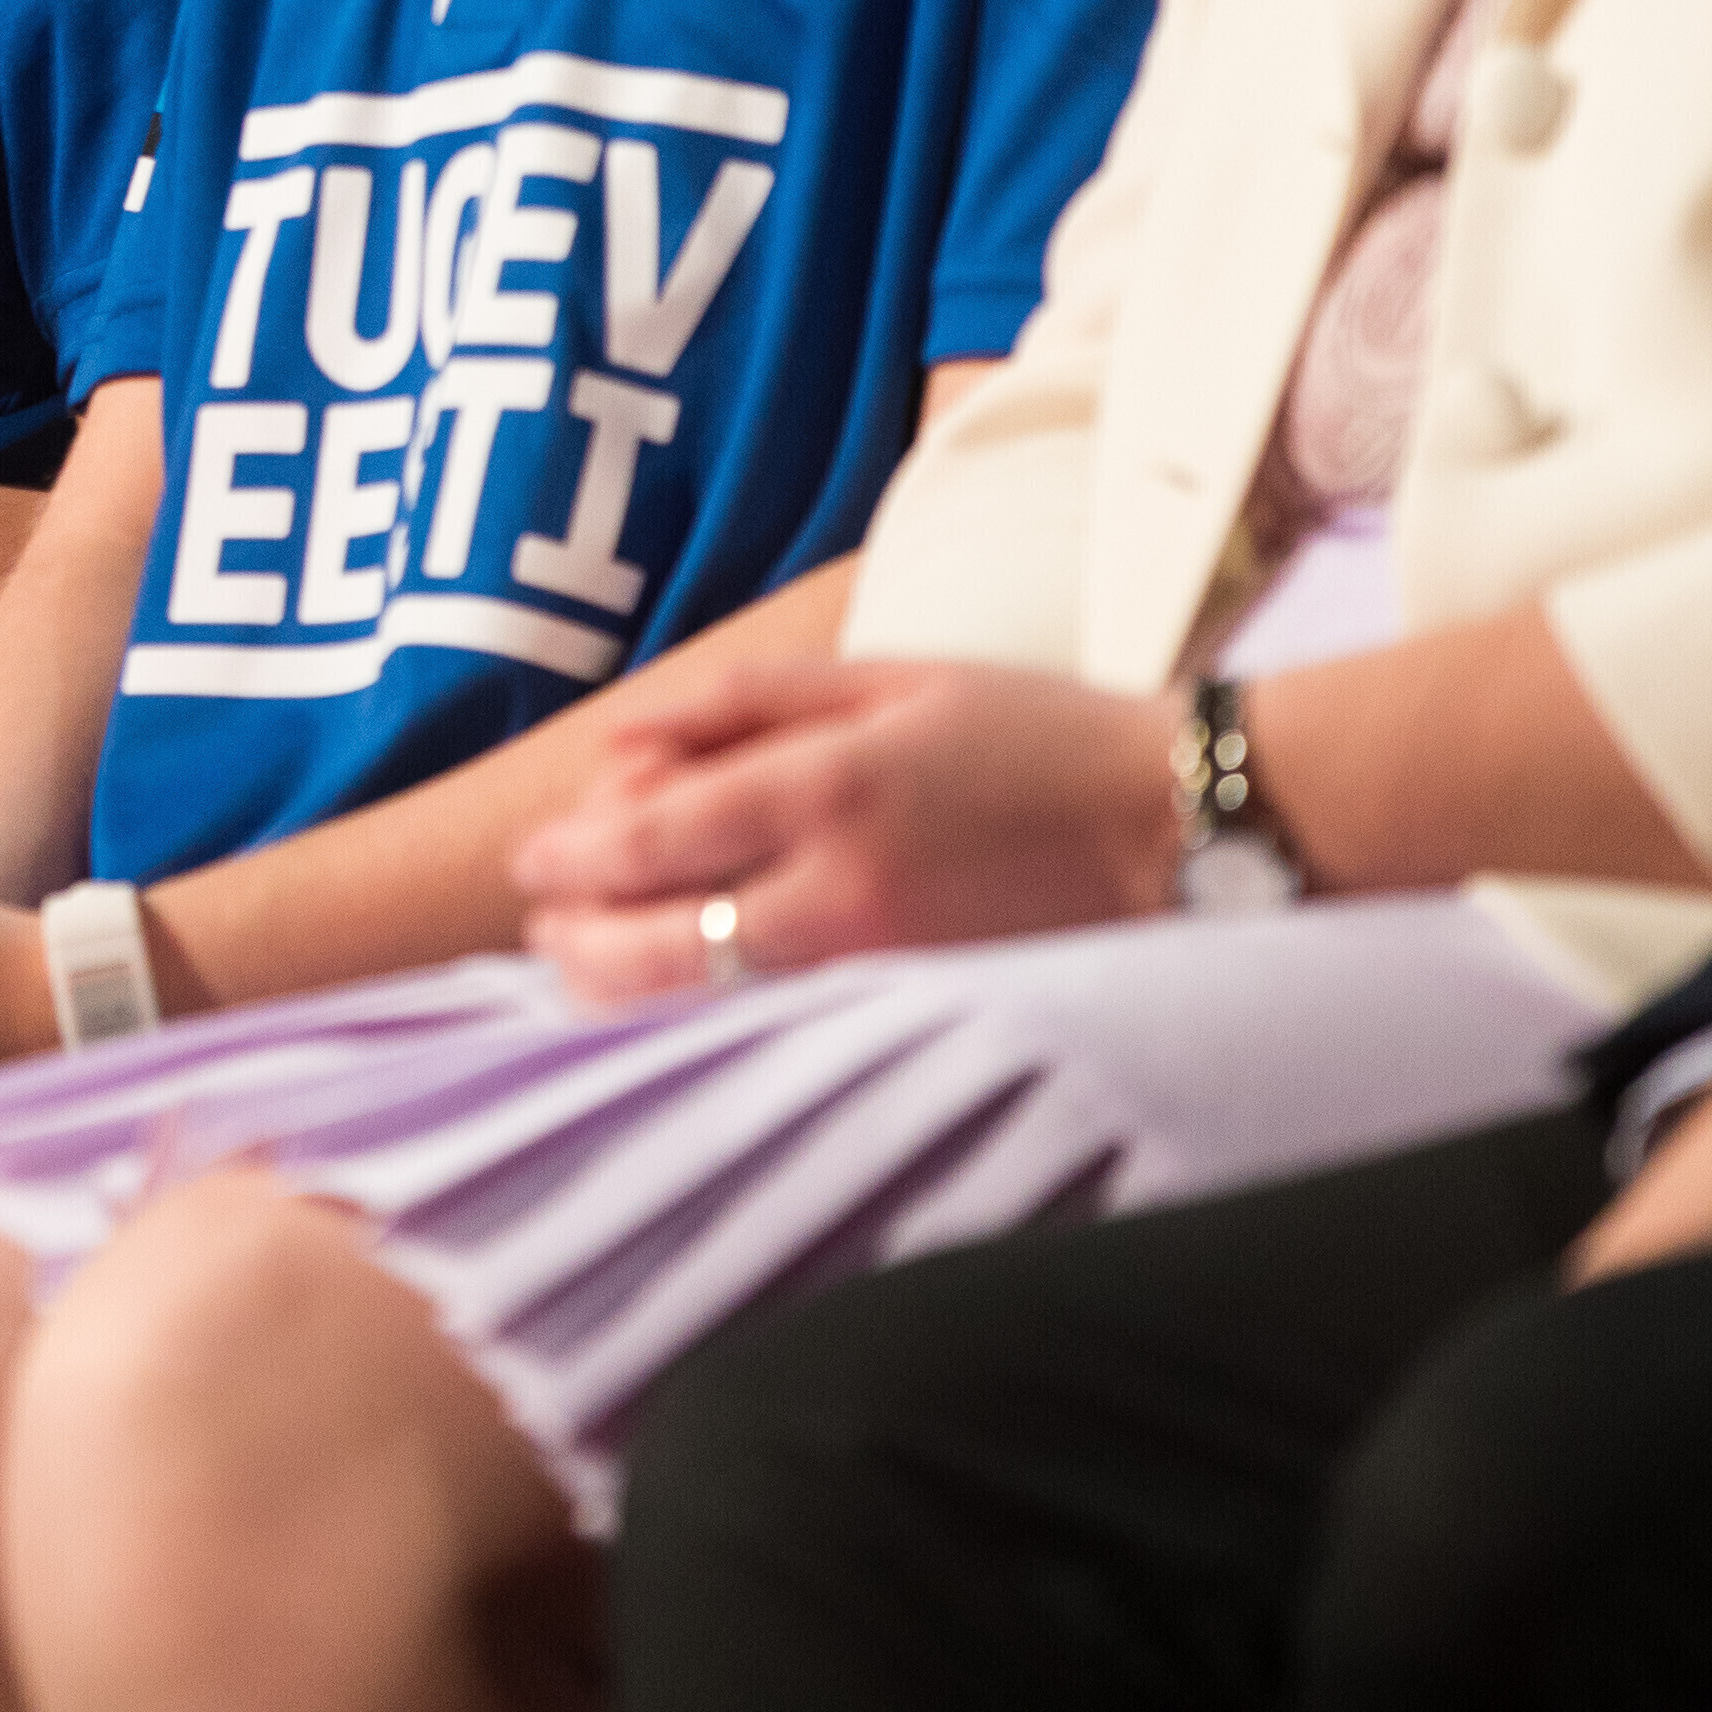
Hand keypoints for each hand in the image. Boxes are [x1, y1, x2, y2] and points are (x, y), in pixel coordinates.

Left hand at [511, 650, 1188, 1002]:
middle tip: (542, 925)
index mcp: (827, 787)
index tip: (531, 863)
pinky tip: (681, 1006)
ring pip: (703, 1011)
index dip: (566, 860)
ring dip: (624, 997)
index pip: (647, 841)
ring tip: (591, 967)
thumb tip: (621, 735)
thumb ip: (746, 699)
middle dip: (572, 942)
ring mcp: (878, 967)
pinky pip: (775, 1035)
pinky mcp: (914, 1017)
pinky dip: (706, 1026)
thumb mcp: (888, 676)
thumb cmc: (1030, 733)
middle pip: (652, 947)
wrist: (1180, 825)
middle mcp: (841, 889)